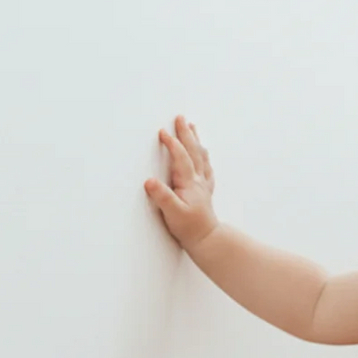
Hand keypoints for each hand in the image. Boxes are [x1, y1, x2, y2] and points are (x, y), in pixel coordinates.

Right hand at [144, 114, 217, 249]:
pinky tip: (204, 154)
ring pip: (201, 157)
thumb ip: (162, 197)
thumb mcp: (172, 213)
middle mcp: (198, 180)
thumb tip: (149, 181)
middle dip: (186, 134)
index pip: (181, 158)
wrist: (207, 239)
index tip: (163, 132)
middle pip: (193, 151)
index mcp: (189, 183)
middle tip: (180, 118)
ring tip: (192, 127)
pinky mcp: (204, 191)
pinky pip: (206, 168)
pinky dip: (204, 157)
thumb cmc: (189, 227)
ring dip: (195, 141)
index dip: (172, 144)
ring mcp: (202, 185)